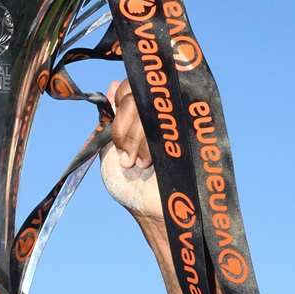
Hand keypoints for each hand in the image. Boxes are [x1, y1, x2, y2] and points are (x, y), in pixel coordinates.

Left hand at [100, 79, 162, 227]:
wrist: (152, 208)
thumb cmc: (129, 186)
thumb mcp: (108, 151)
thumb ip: (109, 121)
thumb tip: (111, 86)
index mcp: (136, 113)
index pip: (127, 89)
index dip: (119, 114)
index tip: (117, 145)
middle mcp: (154, 111)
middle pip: (137, 96)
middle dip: (127, 131)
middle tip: (127, 160)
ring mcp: (172, 118)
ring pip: (150, 108)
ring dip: (139, 141)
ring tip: (141, 165)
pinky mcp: (186, 129)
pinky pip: (169, 119)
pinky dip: (152, 144)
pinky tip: (151, 163)